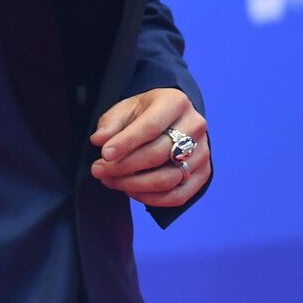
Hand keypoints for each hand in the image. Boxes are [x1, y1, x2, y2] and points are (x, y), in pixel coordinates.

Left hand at [88, 87, 209, 208]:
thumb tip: (99, 140)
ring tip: (109, 181)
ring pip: (168, 178)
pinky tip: (131, 192)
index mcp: (175, 103)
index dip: (126, 142)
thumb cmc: (145, 113)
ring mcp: (203, 152)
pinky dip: (152, 199)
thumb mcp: (126, 108)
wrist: (172, 119)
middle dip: (124, 166)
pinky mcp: (204, 173)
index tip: (104, 154)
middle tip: (98, 170)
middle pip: (159, 154)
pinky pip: (179, 195)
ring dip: (134, 185)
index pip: (151, 126)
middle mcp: (195, 126)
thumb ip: (111, 123)